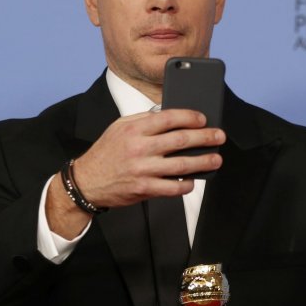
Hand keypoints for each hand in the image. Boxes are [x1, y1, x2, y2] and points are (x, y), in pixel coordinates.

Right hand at [72, 108, 224, 207]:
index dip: (190, 117)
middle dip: (205, 137)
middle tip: (219, 136)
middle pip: (181, 140)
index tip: (203, 119)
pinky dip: (186, 184)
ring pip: (181, 165)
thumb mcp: (120, 127)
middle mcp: (140, 148)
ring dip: (203, 162)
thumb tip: (172, 117)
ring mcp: (142, 169)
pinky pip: (172, 188)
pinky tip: (194, 180)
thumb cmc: (106, 152)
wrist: (87, 181)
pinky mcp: (144, 188)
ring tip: (216, 159)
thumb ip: (144, 120)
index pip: (169, 118)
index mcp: (135, 129)